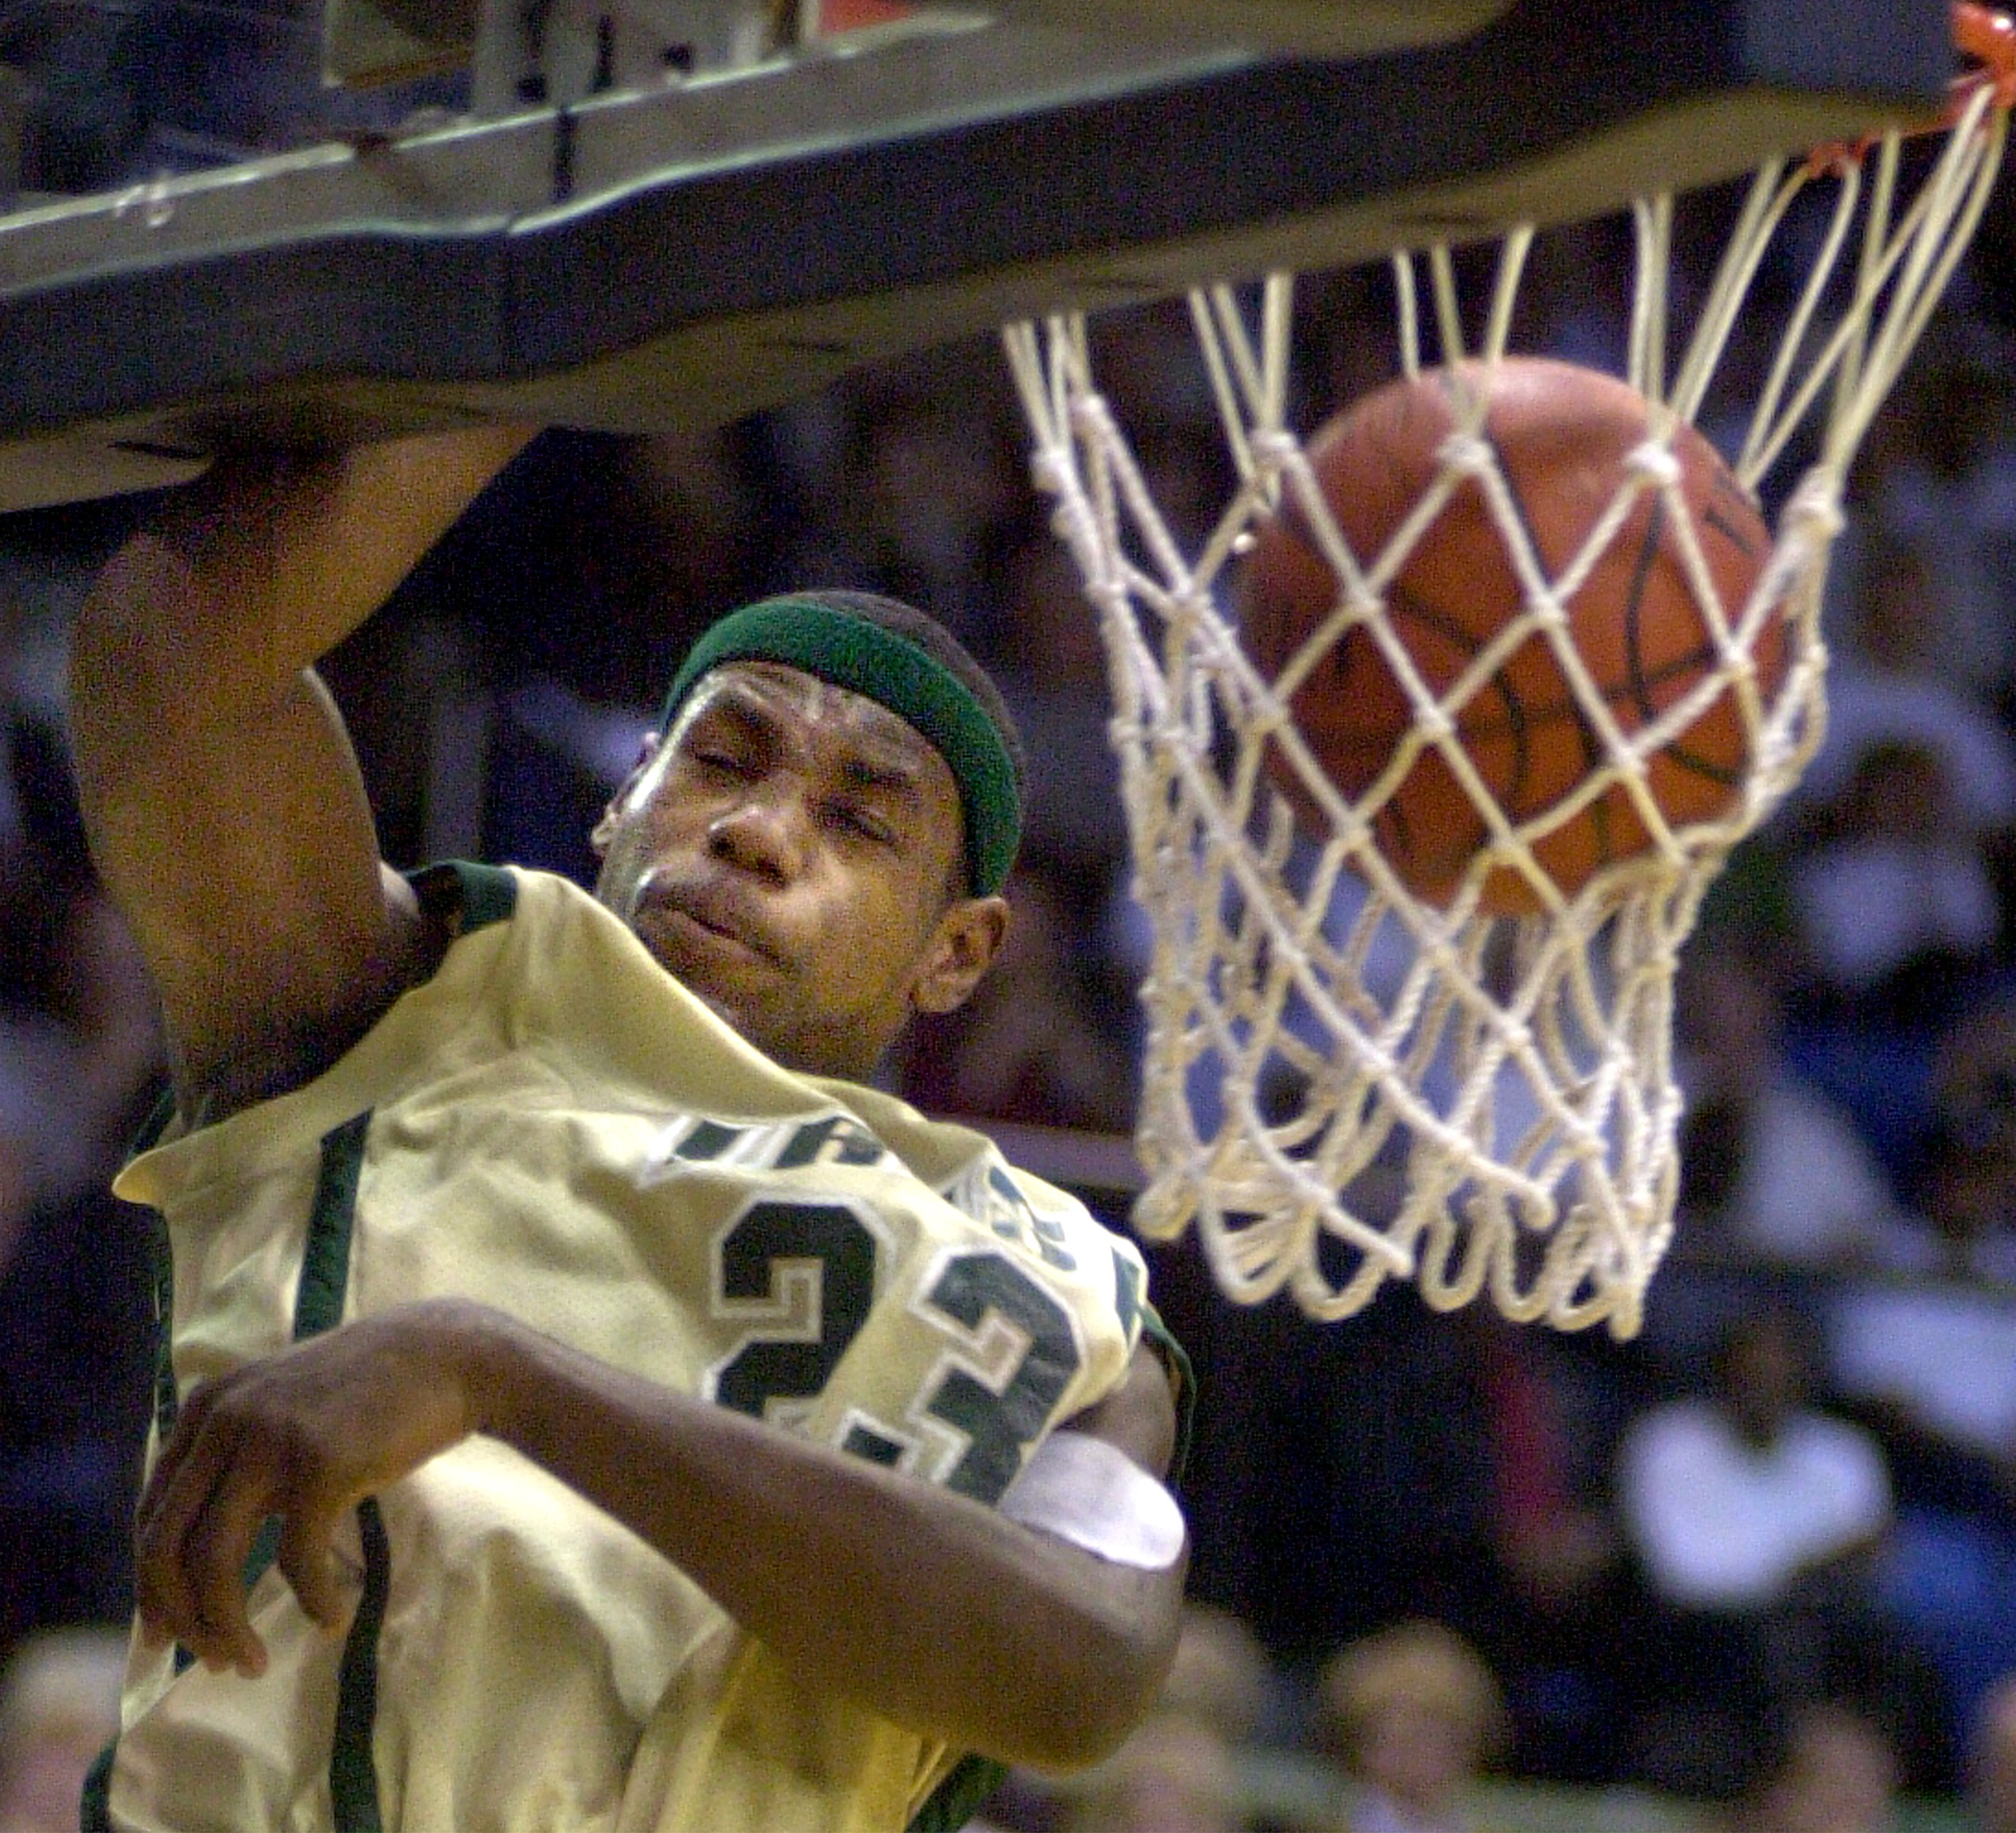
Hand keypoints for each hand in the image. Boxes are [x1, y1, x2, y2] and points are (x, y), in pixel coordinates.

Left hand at [135, 1298, 495, 1676]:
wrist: (447, 1355)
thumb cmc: (368, 1391)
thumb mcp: (279, 1410)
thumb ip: (234, 1460)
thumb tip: (196, 1555)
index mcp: (206, 1408)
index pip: (150, 1516)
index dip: (151, 1587)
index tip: (165, 1638)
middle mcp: (225, 1421)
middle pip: (166, 1547)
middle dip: (180, 1619)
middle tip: (211, 1662)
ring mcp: (272, 1441)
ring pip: (214, 1562)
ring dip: (227, 1627)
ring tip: (253, 1662)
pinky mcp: (323, 1465)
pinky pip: (298, 1560)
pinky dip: (312, 1601)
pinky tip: (331, 1619)